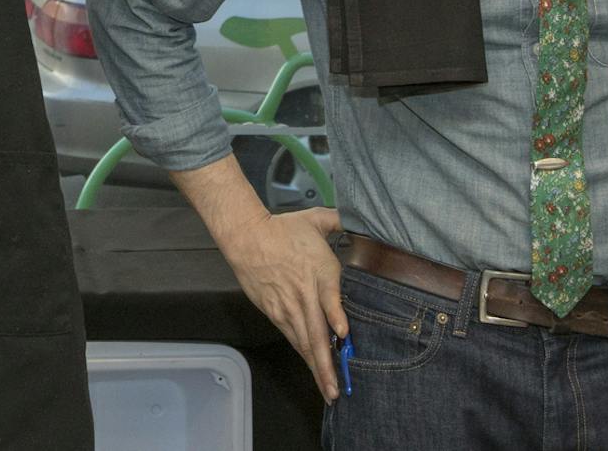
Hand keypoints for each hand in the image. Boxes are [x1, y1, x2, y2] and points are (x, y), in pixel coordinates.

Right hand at [222, 207, 347, 399]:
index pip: (329, 297)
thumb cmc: (283, 229)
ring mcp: (287, 307)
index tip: (343, 334)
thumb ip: (340, 220)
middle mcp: (304, 295)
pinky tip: (312, 368)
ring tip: (327, 390)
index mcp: (319, 271)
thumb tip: (361, 218)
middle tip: (337, 388)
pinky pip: (292, 337)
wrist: (247, 237)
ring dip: (316, 367)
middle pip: (315, 333)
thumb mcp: (316, 220)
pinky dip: (304, 354)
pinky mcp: (275, 312)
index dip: (336, 316)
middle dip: (327, 363)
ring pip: (304, 342)